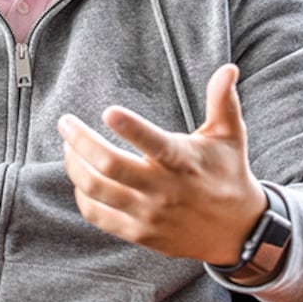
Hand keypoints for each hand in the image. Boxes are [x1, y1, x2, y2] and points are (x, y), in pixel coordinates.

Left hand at [58, 63, 265, 264]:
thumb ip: (223, 101)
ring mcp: (149, 214)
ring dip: (75, 165)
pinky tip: (80, 178)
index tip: (108, 111)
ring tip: (68, 146)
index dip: (131, 128)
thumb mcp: (230, 136)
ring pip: (97, 190)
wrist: (237, 232)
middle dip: (80, 141)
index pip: (154, 143)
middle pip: (110, 166)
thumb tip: (228, 69)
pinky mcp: (139, 233)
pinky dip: (83, 195)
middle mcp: (164, 189)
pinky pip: (98, 215)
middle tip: (65, 122)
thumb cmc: (229, 174)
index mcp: (184, 161)